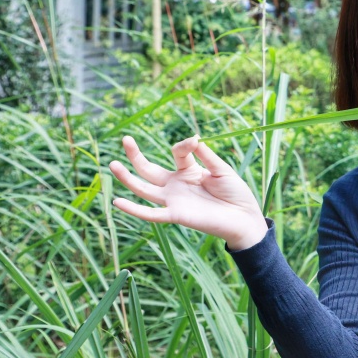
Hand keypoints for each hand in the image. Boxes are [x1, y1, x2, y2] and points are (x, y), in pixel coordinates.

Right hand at [109, 135, 267, 249]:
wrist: (244, 218)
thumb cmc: (236, 193)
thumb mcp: (222, 170)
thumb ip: (206, 156)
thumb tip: (193, 138)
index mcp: (189, 171)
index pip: (177, 152)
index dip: (184, 145)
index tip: (195, 141)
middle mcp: (177, 185)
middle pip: (149, 169)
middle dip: (136, 155)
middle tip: (125, 139)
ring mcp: (174, 200)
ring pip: (144, 189)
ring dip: (128, 178)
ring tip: (113, 164)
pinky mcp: (176, 215)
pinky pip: (151, 213)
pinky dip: (134, 209)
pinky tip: (117, 201)